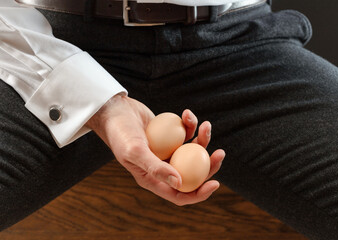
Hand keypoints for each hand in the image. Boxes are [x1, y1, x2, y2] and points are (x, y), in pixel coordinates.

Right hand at [86, 94, 224, 205]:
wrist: (115, 110)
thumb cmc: (120, 133)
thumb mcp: (135, 152)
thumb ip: (156, 168)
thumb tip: (180, 183)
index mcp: (153, 179)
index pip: (180, 194)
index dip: (199, 193)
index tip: (215, 183)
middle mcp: (163, 167)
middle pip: (192, 173)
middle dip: (209, 165)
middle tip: (220, 153)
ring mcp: (168, 150)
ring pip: (193, 151)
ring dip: (203, 139)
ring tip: (206, 124)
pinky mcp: (171, 135)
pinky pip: (187, 133)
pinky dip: (191, 124)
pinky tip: (187, 114)